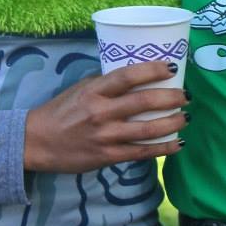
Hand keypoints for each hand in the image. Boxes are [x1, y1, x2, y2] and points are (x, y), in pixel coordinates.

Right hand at [24, 60, 189, 172]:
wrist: (38, 141)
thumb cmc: (62, 109)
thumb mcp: (81, 88)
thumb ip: (107, 83)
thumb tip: (138, 76)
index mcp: (95, 91)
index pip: (127, 76)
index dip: (151, 70)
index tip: (172, 67)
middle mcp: (101, 113)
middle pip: (143, 103)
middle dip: (171, 98)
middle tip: (186, 95)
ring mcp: (105, 137)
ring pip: (147, 130)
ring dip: (172, 123)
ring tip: (186, 117)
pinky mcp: (108, 157)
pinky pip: (141, 153)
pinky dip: (162, 148)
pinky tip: (178, 143)